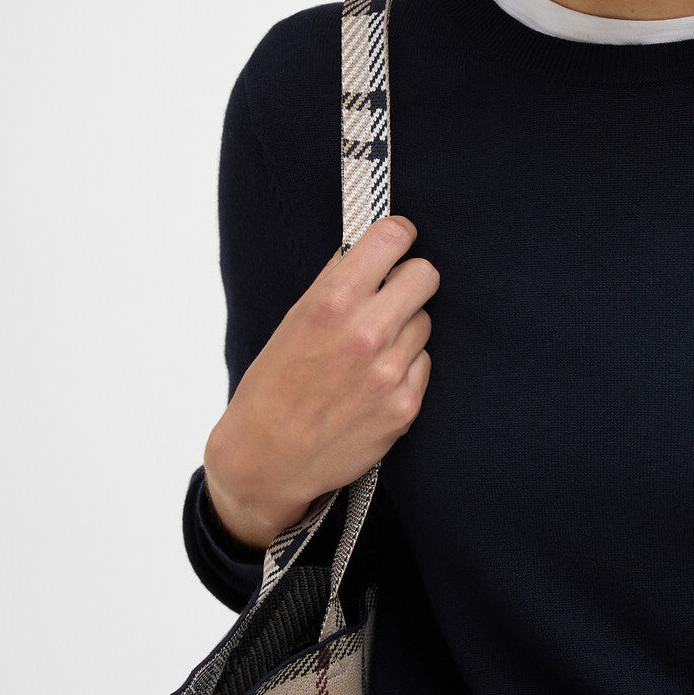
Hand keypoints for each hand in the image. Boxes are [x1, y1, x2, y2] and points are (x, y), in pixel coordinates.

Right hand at [202, 215, 436, 550]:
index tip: (398, 240)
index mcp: (331, 302)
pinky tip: (375, 382)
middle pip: (425, 275)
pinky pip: (424, 363)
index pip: (393, 237)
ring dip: (406, 328)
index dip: (398, 235)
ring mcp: (390, 371)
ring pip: (425, 321)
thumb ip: (336, 282)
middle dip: (411, 279)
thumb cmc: (274, 385)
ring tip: (370, 350)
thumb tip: (373, 247)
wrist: (267, 459)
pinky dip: (406, 366)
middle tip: (394, 292)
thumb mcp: (293, 320)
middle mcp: (366, 332)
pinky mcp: (406, 405)